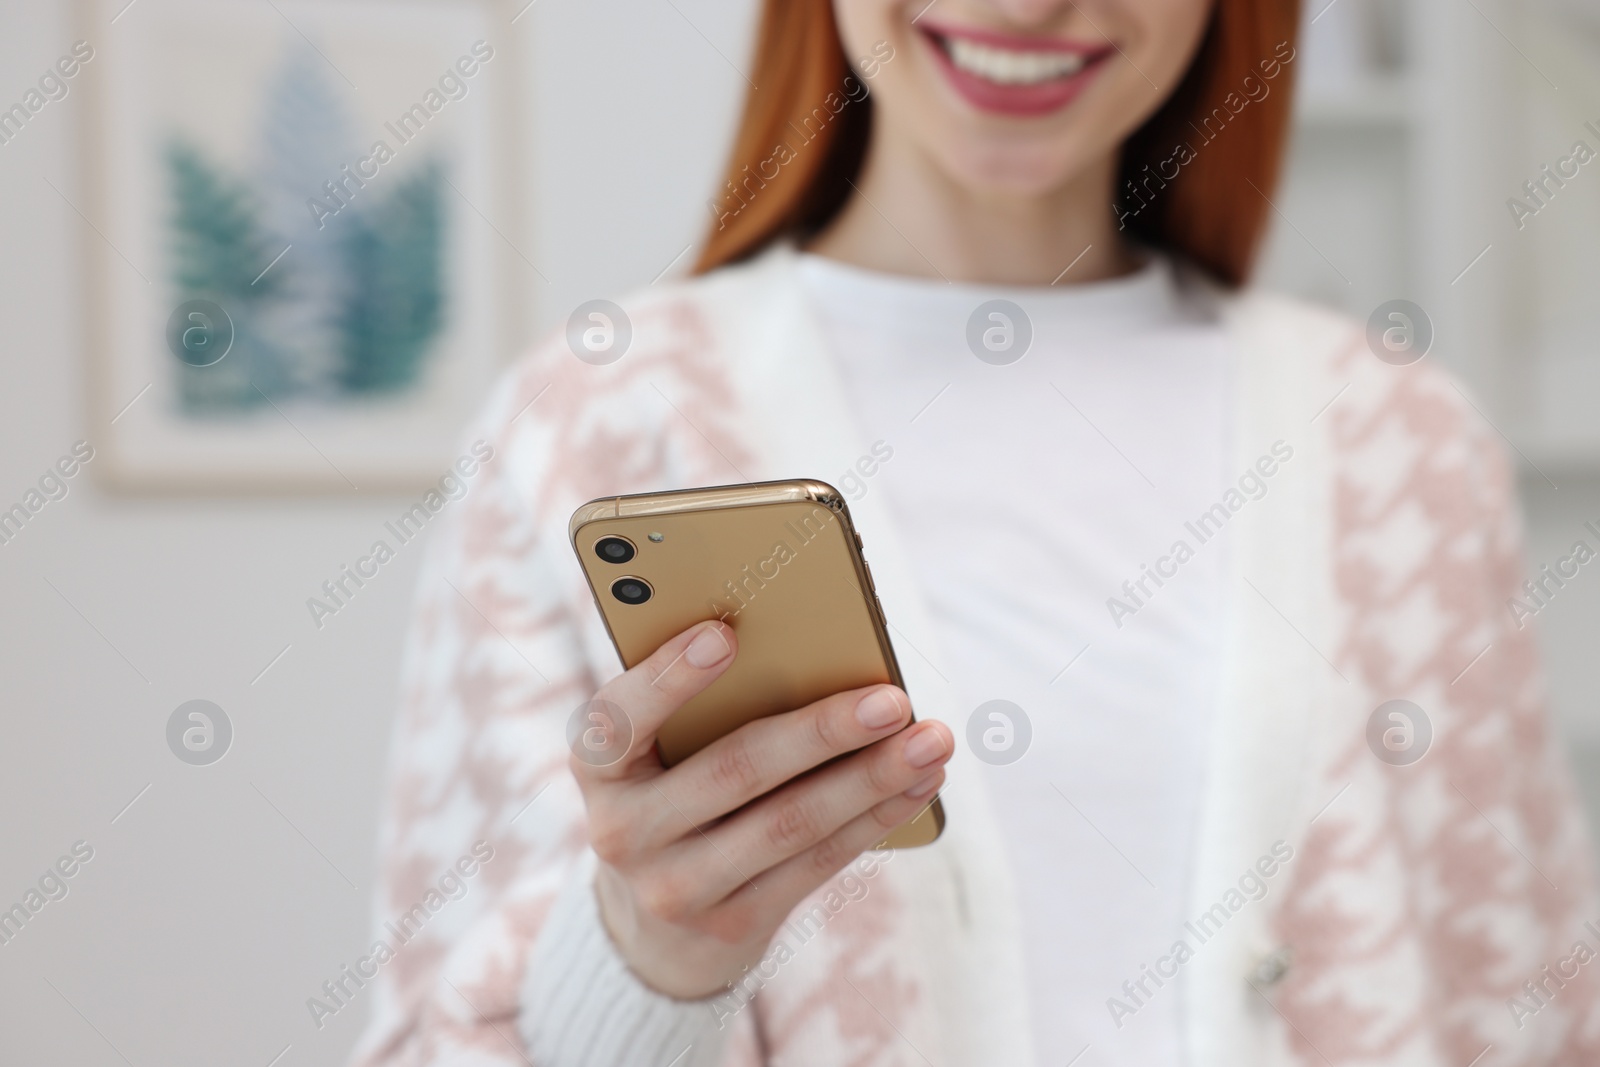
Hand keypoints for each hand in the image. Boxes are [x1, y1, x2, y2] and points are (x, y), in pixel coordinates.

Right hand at [570, 619, 951, 998]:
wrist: (652, 920)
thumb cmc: (671, 786)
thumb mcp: (655, 748)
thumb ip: (702, 704)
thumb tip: (817, 652)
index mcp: (597, 763)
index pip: (618, 716)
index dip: (668, 676)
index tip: (724, 634)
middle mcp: (622, 829)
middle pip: (735, 770)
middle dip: (822, 731)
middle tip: (892, 699)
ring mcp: (675, 885)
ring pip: (790, 823)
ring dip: (872, 778)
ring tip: (931, 740)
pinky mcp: (732, 924)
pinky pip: (817, 863)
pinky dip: (875, 818)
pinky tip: (918, 783)